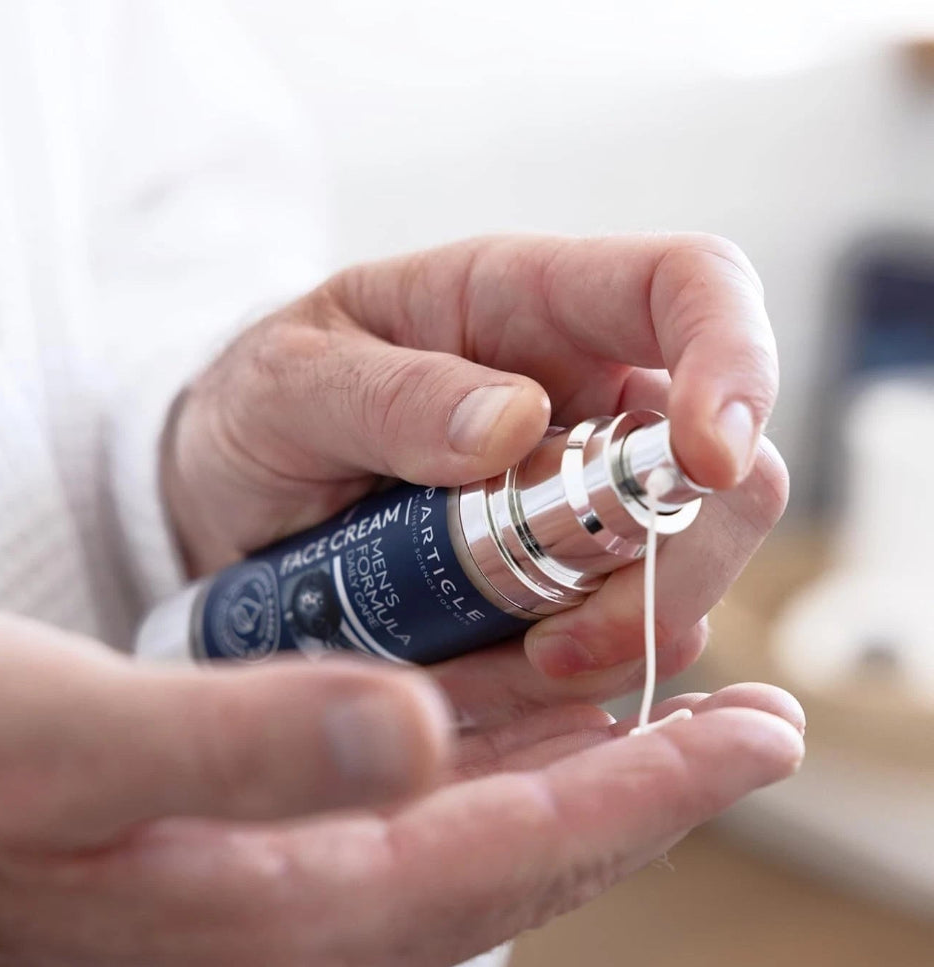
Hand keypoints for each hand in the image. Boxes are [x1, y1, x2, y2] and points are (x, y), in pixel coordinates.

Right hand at [0, 606, 802, 966]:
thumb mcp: (73, 738)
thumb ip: (250, 743)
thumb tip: (423, 733)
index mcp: (272, 916)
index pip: (514, 851)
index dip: (651, 786)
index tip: (758, 730)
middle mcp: (290, 937)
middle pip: (517, 857)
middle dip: (646, 785)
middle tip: (753, 723)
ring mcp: (265, 910)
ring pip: (473, 840)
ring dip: (578, 776)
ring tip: (672, 716)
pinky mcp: (236, 870)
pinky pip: (406, 822)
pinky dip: (485, 769)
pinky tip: (520, 721)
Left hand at [164, 233, 785, 697]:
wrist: (234, 498)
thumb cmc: (263, 409)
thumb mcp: (288, 386)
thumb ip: (384, 395)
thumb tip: (514, 424)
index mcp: (530, 305)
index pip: (693, 289)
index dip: (734, 362)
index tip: (708, 461)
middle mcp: (586, 397)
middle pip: (728, 468)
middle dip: (675, 562)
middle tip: (567, 637)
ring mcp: (587, 493)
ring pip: (688, 566)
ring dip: (621, 635)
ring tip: (514, 661)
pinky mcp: (568, 576)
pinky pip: (627, 632)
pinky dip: (584, 672)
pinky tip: (502, 675)